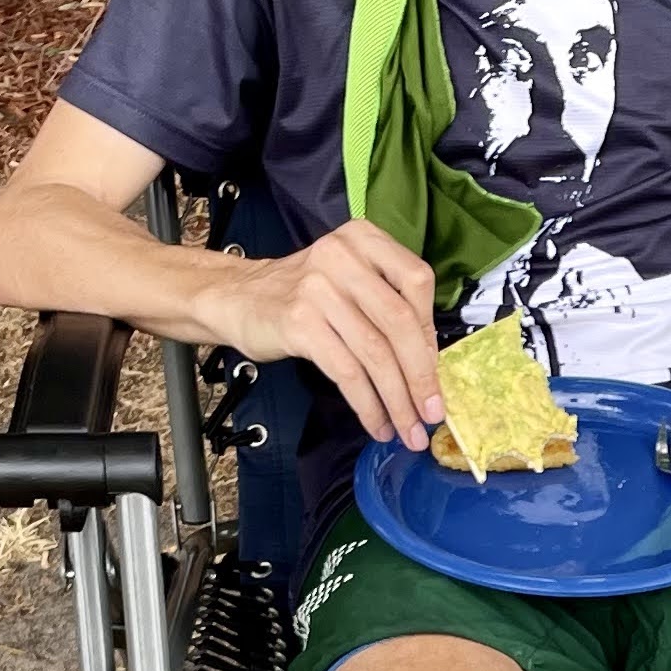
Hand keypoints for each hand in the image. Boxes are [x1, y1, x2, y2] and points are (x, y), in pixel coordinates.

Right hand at [223, 219, 444, 446]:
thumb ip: (387, 304)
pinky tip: (376, 423)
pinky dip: (367, 405)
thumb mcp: (348, 280)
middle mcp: (342, 257)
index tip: (434, 371)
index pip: (416, 281)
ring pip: (375, 353)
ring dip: (397, 400)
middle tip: (432, 413)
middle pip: (399, 322)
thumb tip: (428, 362)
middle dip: (421, 376)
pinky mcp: (299, 324)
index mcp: (363, 239)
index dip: (430, 332)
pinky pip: (347, 372)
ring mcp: (318, 289)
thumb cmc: (301, 295)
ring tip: (408, 431)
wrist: (236, 297)